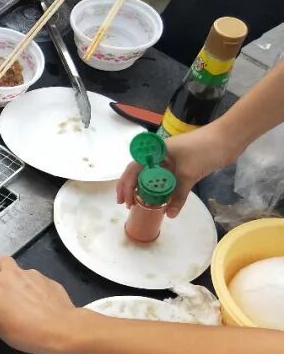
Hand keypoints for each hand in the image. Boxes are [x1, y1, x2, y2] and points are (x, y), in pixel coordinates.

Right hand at [0, 255, 80, 353]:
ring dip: (16, 280)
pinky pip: (34, 279)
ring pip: (19, 270)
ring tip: (23, 302)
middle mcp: (12, 273)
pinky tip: (38, 305)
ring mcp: (32, 274)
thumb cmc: (22, 331)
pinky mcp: (47, 279)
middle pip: (1, 260)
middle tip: (1, 291)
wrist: (61, 330)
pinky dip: (32, 287)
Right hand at [116, 127, 236, 217]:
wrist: (229, 138)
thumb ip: (178, 195)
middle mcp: (159, 154)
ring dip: (144, 189)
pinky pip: (165, 177)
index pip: (133, 169)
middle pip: (139, 172)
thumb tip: (169, 215)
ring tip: (139, 203)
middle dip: (130, 188)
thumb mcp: (189, 174)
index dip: (126, 186)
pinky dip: (160, 188)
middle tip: (127, 205)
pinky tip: (159, 197)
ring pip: (151, 175)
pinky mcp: (181, 163)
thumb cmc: (204, 150)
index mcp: (156, 152)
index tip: (126, 201)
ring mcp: (170, 159)